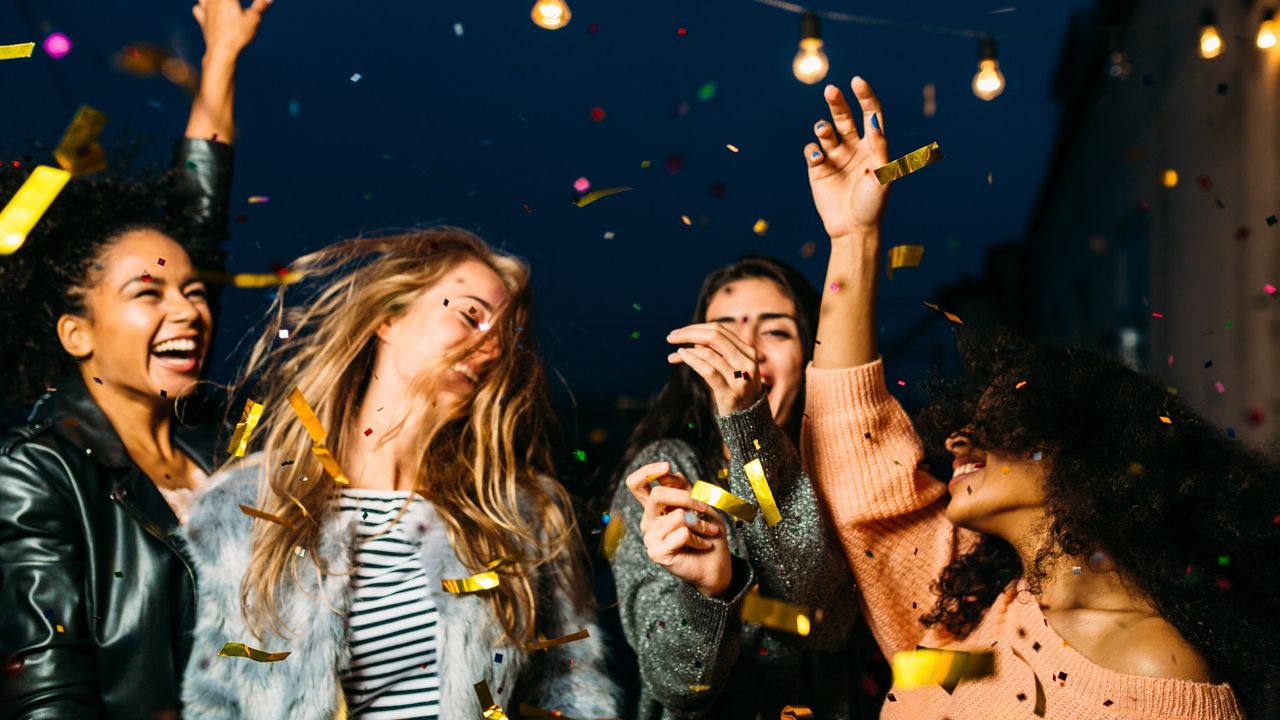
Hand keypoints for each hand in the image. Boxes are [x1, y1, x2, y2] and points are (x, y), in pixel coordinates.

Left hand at [193, 0, 270, 60]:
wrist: (221, 51)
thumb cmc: (238, 35)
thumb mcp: (254, 19)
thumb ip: (260, 5)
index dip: (241, 2)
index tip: (246, 7)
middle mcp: (213, 0)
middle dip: (229, 2)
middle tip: (233, 7)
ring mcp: (205, 9)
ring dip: (211, 0)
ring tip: (221, 5)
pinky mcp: (202, 20)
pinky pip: (197, 8)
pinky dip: (202, 7)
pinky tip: (208, 11)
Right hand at [625, 461, 732, 597]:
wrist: (717, 563)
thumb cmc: (708, 532)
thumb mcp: (699, 502)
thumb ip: (682, 487)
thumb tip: (668, 473)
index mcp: (655, 506)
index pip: (636, 483)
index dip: (648, 471)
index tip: (667, 466)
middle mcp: (648, 520)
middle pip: (658, 495)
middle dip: (687, 497)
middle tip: (704, 506)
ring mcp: (650, 537)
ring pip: (677, 516)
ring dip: (700, 522)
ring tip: (709, 531)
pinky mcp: (657, 552)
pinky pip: (682, 534)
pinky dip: (699, 538)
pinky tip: (703, 545)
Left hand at [665, 323, 762, 416]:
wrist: (749, 420)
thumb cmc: (735, 390)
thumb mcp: (731, 368)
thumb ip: (717, 353)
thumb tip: (694, 340)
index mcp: (748, 352)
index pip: (720, 330)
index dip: (697, 328)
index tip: (679, 332)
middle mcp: (746, 362)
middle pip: (714, 336)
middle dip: (689, 333)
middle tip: (671, 337)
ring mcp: (740, 377)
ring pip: (709, 353)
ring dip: (688, 349)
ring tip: (675, 352)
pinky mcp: (730, 392)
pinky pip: (708, 371)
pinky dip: (692, 360)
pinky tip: (681, 357)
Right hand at [804, 77, 890, 241]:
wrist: (853, 229)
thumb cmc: (873, 204)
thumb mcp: (883, 175)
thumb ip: (881, 147)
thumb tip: (875, 120)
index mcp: (873, 145)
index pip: (870, 113)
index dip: (864, 96)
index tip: (857, 82)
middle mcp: (854, 147)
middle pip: (845, 117)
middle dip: (837, 102)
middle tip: (830, 90)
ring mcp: (835, 157)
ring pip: (826, 131)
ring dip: (824, 126)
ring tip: (823, 130)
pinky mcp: (818, 169)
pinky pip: (812, 150)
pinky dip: (812, 149)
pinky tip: (817, 157)